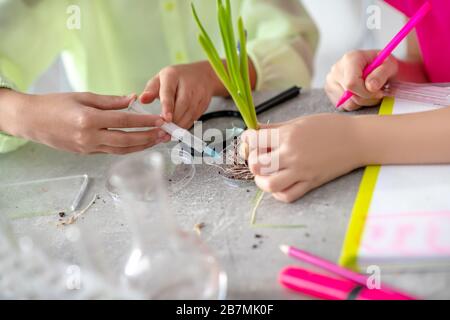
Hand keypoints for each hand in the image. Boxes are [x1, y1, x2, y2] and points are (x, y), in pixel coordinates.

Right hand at [0, 90, 167, 153]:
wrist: (32, 120)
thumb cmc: (55, 104)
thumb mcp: (83, 97)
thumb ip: (110, 101)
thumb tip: (132, 99)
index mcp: (89, 120)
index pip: (124, 121)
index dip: (144, 121)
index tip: (160, 120)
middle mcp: (90, 137)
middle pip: (127, 140)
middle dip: (149, 138)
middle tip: (165, 134)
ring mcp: (88, 148)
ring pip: (121, 150)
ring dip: (142, 146)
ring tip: (157, 141)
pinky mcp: (87, 153)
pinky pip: (112, 152)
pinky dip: (128, 149)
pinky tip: (140, 144)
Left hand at [140, 61, 224, 128]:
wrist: (203, 75)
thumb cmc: (177, 78)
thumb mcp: (161, 79)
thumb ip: (151, 90)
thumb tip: (142, 99)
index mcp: (173, 76)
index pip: (170, 92)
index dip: (168, 107)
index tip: (166, 119)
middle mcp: (188, 85)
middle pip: (182, 105)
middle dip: (173, 121)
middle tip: (163, 132)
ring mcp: (198, 95)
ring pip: (189, 114)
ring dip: (179, 126)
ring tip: (167, 135)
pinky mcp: (203, 105)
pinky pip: (194, 118)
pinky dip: (185, 126)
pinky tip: (177, 132)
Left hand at [241, 114, 362, 202]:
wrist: (357, 139)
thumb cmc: (329, 127)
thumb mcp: (299, 121)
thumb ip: (275, 128)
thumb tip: (254, 131)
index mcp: (288, 134)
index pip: (253, 140)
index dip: (247, 139)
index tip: (251, 139)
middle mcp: (292, 154)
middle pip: (256, 164)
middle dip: (252, 160)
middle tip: (259, 157)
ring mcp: (301, 171)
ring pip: (269, 184)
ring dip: (261, 180)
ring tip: (265, 174)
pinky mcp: (311, 183)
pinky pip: (287, 195)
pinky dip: (278, 193)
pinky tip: (280, 183)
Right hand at [325, 50, 398, 110]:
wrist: (377, 67)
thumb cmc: (384, 66)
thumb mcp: (390, 66)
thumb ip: (381, 74)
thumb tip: (371, 86)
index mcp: (350, 59)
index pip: (351, 83)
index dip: (366, 92)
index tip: (379, 92)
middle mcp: (336, 69)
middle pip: (349, 95)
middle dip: (367, 98)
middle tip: (378, 92)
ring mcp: (331, 81)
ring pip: (347, 103)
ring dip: (363, 103)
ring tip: (369, 92)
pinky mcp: (330, 92)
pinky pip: (343, 106)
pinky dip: (356, 104)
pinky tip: (361, 94)